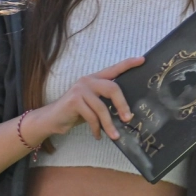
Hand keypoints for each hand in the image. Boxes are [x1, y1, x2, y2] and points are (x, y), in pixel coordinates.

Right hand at [29, 56, 143, 141]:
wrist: (51, 119)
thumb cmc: (77, 112)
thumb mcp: (94, 104)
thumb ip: (107, 101)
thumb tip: (129, 112)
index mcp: (96, 78)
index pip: (115, 68)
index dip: (129, 64)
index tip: (143, 60)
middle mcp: (88, 80)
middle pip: (113, 88)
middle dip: (122, 105)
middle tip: (128, 118)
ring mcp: (80, 89)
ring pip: (101, 108)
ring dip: (109, 124)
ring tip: (115, 136)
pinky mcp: (74, 101)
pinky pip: (91, 117)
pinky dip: (96, 128)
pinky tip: (98, 135)